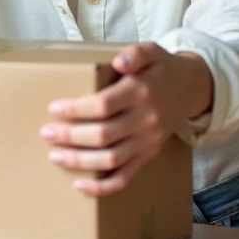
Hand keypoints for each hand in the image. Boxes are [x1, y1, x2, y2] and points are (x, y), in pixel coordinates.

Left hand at [41, 43, 212, 196]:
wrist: (192, 88)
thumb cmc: (162, 69)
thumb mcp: (152, 51)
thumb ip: (135, 53)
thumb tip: (119, 62)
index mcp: (141, 92)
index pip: (104, 105)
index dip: (76, 110)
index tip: (54, 108)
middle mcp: (146, 120)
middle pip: (103, 135)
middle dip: (70, 136)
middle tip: (46, 133)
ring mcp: (148, 142)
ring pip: (111, 160)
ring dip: (79, 161)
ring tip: (55, 156)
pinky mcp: (148, 156)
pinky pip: (125, 178)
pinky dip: (101, 187)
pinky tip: (79, 186)